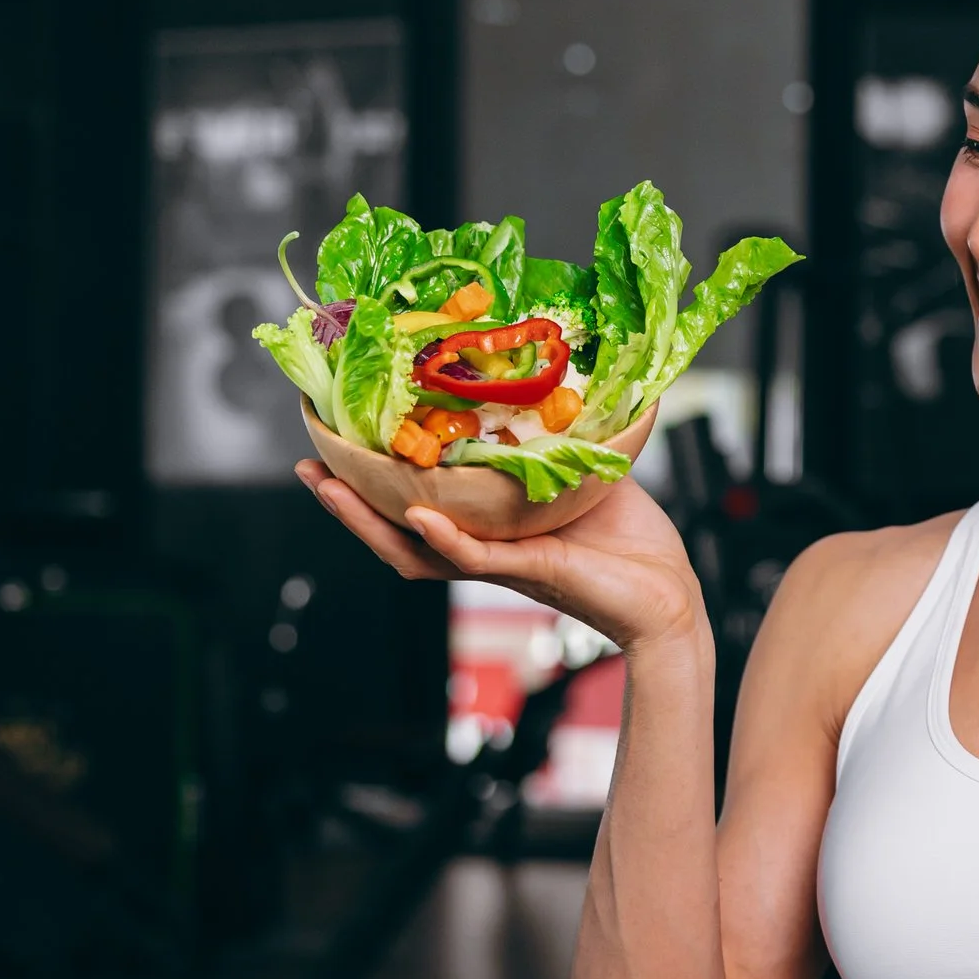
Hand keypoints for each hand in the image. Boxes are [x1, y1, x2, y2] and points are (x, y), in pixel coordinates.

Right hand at [296, 461, 703, 653]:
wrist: (670, 596)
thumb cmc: (630, 542)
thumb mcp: (582, 474)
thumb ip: (556, 441)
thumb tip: (544, 383)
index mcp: (490, 527)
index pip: (415, 506)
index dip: (373, 482)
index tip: (339, 444)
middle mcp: (484, 548)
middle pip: (395, 533)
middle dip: (346, 502)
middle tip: (308, 467)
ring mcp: (502, 563)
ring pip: (417, 551)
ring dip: (370, 522)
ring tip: (333, 489)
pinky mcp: (530, 570)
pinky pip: (472, 558)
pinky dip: (444, 539)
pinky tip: (419, 516)